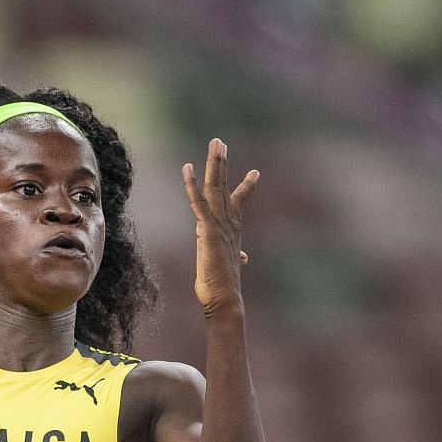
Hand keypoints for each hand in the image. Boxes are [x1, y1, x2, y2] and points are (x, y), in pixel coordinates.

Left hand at [181, 137, 258, 315]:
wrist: (225, 299)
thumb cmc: (224, 287)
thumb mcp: (229, 266)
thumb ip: (236, 256)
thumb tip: (244, 258)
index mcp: (233, 231)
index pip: (239, 203)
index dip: (246, 187)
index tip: (255, 173)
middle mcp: (229, 224)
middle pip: (226, 187)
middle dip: (222, 163)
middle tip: (220, 142)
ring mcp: (220, 225)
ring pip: (216, 188)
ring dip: (215, 164)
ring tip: (215, 143)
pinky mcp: (209, 230)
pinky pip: (199, 202)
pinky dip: (192, 184)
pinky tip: (187, 168)